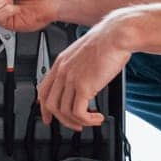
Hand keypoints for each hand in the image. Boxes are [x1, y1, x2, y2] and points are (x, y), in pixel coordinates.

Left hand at [38, 17, 134, 131]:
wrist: (117, 35)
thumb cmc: (108, 42)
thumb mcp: (85, 54)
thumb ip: (79, 67)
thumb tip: (84, 83)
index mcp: (61, 62)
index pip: (43, 89)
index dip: (44, 107)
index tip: (48, 117)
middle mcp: (62, 71)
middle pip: (51, 104)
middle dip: (62, 119)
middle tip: (75, 125)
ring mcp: (71, 78)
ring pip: (64, 111)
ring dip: (78, 121)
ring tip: (92, 121)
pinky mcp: (84, 86)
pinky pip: (78, 112)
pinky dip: (87, 120)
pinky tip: (97, 117)